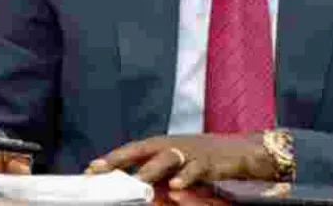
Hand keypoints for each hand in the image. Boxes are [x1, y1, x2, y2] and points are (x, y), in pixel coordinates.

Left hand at [85, 134, 276, 188]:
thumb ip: (157, 176)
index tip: (90, 168)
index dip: (113, 158)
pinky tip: (175, 187)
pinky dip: (185, 177)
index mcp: (165, 145)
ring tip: (134, 184)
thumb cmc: (205, 160)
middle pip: (143, 150)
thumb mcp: (178, 167)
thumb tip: (134, 188)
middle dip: (120, 160)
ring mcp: (191, 151)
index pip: (133, 150)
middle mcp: (174, 144)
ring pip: (166, 159)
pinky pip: (195, 169)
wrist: (242, 151)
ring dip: (149, 171)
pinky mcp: (209, 161)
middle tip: (99, 171)